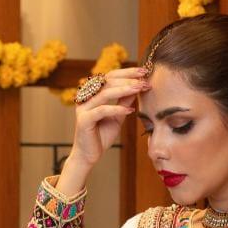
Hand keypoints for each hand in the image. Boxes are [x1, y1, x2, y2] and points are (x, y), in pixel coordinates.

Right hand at [57, 67, 150, 195]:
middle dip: (128, 79)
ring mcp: (83, 108)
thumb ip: (124, 101)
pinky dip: (116, 109)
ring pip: (105, 94)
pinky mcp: (84, 120)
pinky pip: (102, 110)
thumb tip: (138, 86)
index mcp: (93, 93)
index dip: (127, 72)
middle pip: (107, 81)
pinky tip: (130, 110)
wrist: (89, 155)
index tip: (144, 72)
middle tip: (144, 80)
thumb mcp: (118, 116)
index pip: (110, 76)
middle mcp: (86, 97)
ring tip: (139, 89)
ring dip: (124, 90)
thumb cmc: (102, 135)